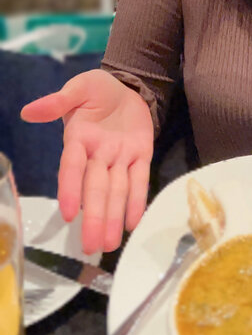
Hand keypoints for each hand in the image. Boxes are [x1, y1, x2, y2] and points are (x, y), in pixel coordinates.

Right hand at [20, 69, 153, 253]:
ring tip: (108, 245)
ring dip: (112, 217)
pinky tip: (132, 223)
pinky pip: (139, 180)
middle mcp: (98, 154)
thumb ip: (58, 101)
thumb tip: (27, 111)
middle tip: (90, 247)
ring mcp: (120, 157)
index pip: (72, 167)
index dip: (69, 189)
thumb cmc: (98, 90)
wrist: (127, 86)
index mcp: (79, 138)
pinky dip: (136, 201)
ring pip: (116, 191)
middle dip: (93, 217)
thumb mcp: (79, 87)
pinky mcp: (142, 155)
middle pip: (95, 188)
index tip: (67, 213)